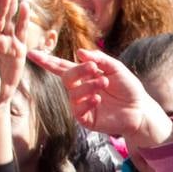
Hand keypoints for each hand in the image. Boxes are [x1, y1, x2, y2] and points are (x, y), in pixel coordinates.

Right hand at [29, 48, 172, 147]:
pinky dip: (86, 102)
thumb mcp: (116, 68)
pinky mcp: (86, 119)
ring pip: (73, 93)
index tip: (31, 53)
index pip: (60, 66)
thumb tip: (79, 53)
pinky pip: (78, 110)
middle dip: (78, 71)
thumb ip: (100, 59)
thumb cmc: (128, 87)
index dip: (46, 60)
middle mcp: (79, 89)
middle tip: (93, 68)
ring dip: (87, 85)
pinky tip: (97, 98)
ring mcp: (81, 104)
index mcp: (83, 75)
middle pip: (67, 77)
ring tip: (104, 82)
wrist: (140, 109)